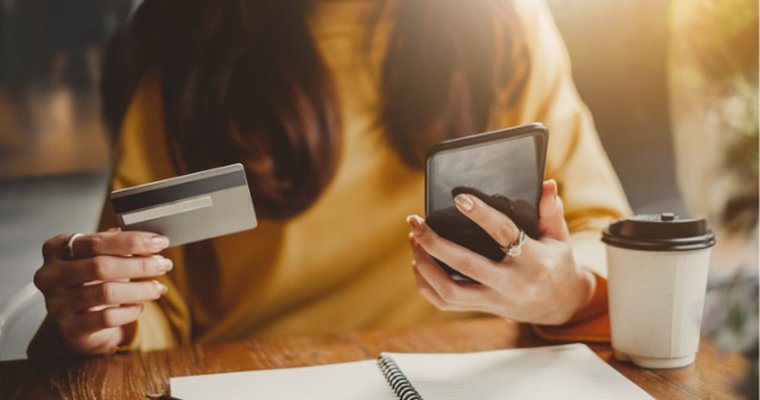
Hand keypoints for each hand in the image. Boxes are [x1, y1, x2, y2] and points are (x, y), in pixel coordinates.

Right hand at [33, 230, 171, 353]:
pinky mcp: (71, 329)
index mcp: (57, 249)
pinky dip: (130, 311)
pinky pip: (107, 318)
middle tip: (164, 264)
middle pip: (100, 266)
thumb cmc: (92, 280)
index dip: (132, 241)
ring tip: (159, 287)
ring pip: (106, 293)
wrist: (79, 320)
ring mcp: (57, 304)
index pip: (97, 241)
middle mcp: (50, 275)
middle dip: (139, 265)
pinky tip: (139, 307)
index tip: (160, 242)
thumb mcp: (101, 256)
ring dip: (140, 289)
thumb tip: (151, 238)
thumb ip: (119, 244)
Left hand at [407, 180, 594, 324]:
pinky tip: (418, 263)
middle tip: (416, 221)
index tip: (459, 198)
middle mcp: (512, 284)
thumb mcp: (559, 237)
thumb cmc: (556, 263)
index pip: (504, 234)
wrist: (560, 305)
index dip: (481, 215)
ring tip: (415, 240)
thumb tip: (546, 184)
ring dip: (425, 265)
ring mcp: (495, 300)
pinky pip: (446, 303)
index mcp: (534, 261)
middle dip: (435, 242)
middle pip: (466, 265)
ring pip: (450, 290)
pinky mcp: (483, 309)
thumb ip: (551, 211)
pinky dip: (426, 285)